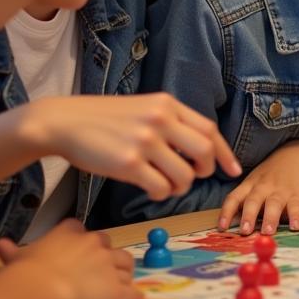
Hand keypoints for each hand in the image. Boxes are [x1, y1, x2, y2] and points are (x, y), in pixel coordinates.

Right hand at [0, 219, 141, 298]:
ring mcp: (109, 265)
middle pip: (110, 245)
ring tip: (123, 282)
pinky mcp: (117, 289)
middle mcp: (95, 244)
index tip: (79, 252)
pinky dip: (134, 296)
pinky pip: (131, 292)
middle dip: (108, 256)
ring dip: (124, 273)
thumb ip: (14, 251)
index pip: (81, 230)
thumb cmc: (27, 272)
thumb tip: (0, 244)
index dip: (82, 242)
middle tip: (104, 269)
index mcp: (72, 233)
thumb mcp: (19, 259)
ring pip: (126, 265)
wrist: (42, 290)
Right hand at [28, 93, 241, 198]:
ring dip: (181, 186)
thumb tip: (199, 149)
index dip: (224, 152)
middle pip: (204, 151)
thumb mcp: (144, 107)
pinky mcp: (128, 163)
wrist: (64, 121)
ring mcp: (145, 141)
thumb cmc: (105, 118)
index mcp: (167, 104)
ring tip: (168, 184)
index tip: (233, 169)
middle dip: (205, 169)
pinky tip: (152, 188)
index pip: (209, 129)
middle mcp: (160, 120)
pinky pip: (161, 188)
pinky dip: (162, 194)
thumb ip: (171, 121)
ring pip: (185, 174)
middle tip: (194, 176)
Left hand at [218, 143, 298, 234]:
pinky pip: (296, 206)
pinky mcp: (298, 195)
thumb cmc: (270, 176)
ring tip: (268, 231)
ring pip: (274, 204)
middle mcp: (263, 188)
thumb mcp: (254, 183)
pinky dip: (296, 216)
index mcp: (249, 186)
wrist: (296, 155)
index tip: (221, 228)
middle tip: (245, 231)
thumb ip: (244, 202)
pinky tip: (296, 226)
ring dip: (270, 218)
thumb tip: (231, 228)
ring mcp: (281, 191)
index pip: (234, 198)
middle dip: (248, 216)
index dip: (226, 213)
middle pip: (253, 201)